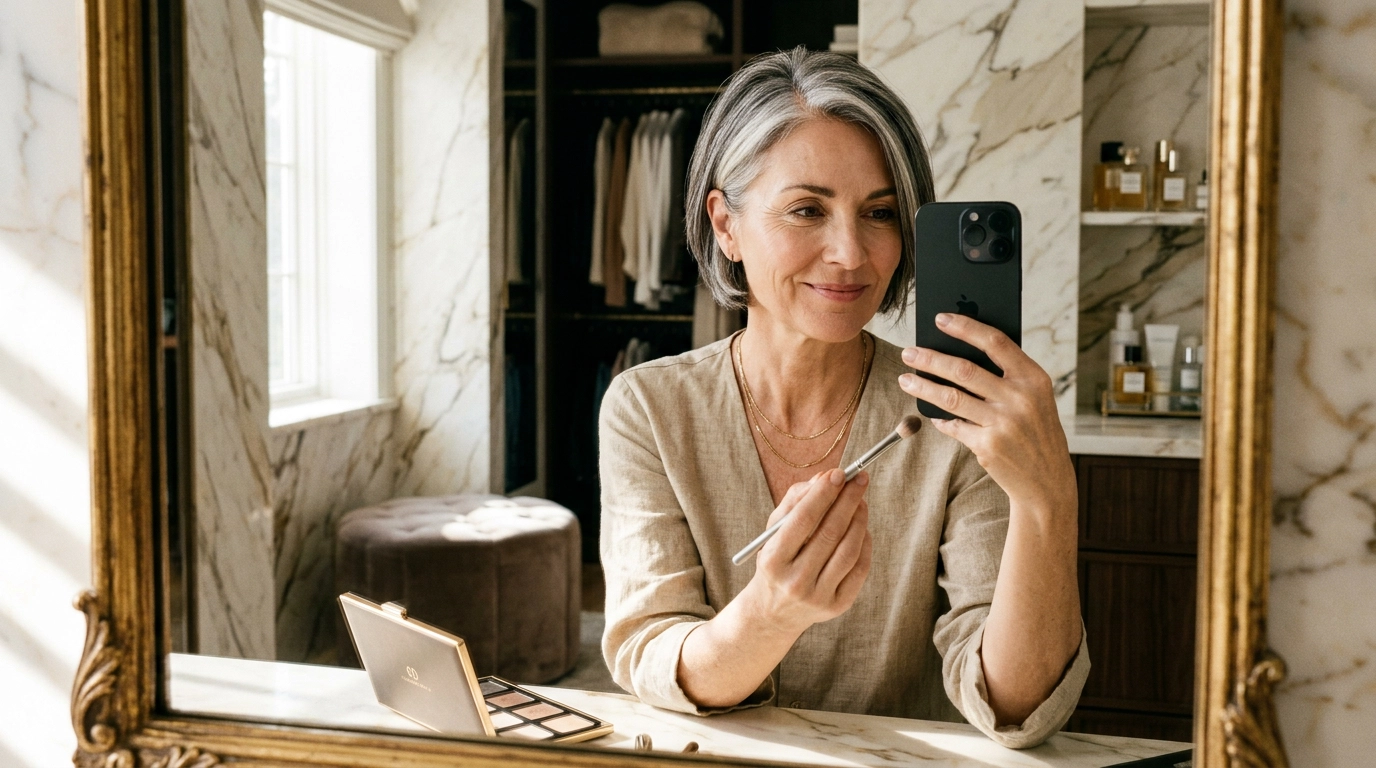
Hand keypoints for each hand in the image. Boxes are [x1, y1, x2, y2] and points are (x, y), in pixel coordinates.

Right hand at [746, 468, 872, 634]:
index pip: (803, 520)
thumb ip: (795, 500)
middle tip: (859, 479)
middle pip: (830, 533)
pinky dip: (864, 543)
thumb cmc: (776, 560)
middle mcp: (795, 581)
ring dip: (859, 520)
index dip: (823, 494)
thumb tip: (826, 477)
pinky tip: (861, 527)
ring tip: (861, 501)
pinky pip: (859, 568)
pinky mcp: (837, 606)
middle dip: (847, 500)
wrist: (774, 611)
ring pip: (849, 550)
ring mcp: (818, 597)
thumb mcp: (773, 531)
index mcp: (773, 560)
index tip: (839, 473)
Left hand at [898, 312, 1074, 511]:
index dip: (965, 327)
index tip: (940, 319)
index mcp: (1034, 378)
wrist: (1047, 481)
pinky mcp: (988, 446)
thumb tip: (959, 351)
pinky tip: (932, 414)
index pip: (995, 342)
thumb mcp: (1036, 399)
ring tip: (905, 379)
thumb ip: (1008, 377)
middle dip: (930, 358)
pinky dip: (940, 419)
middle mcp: (1020, 398)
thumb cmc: (1036, 432)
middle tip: (908, 352)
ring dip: (923, 386)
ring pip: (951, 397)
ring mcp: (1003, 423)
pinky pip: (954, 426)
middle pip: (964, 370)